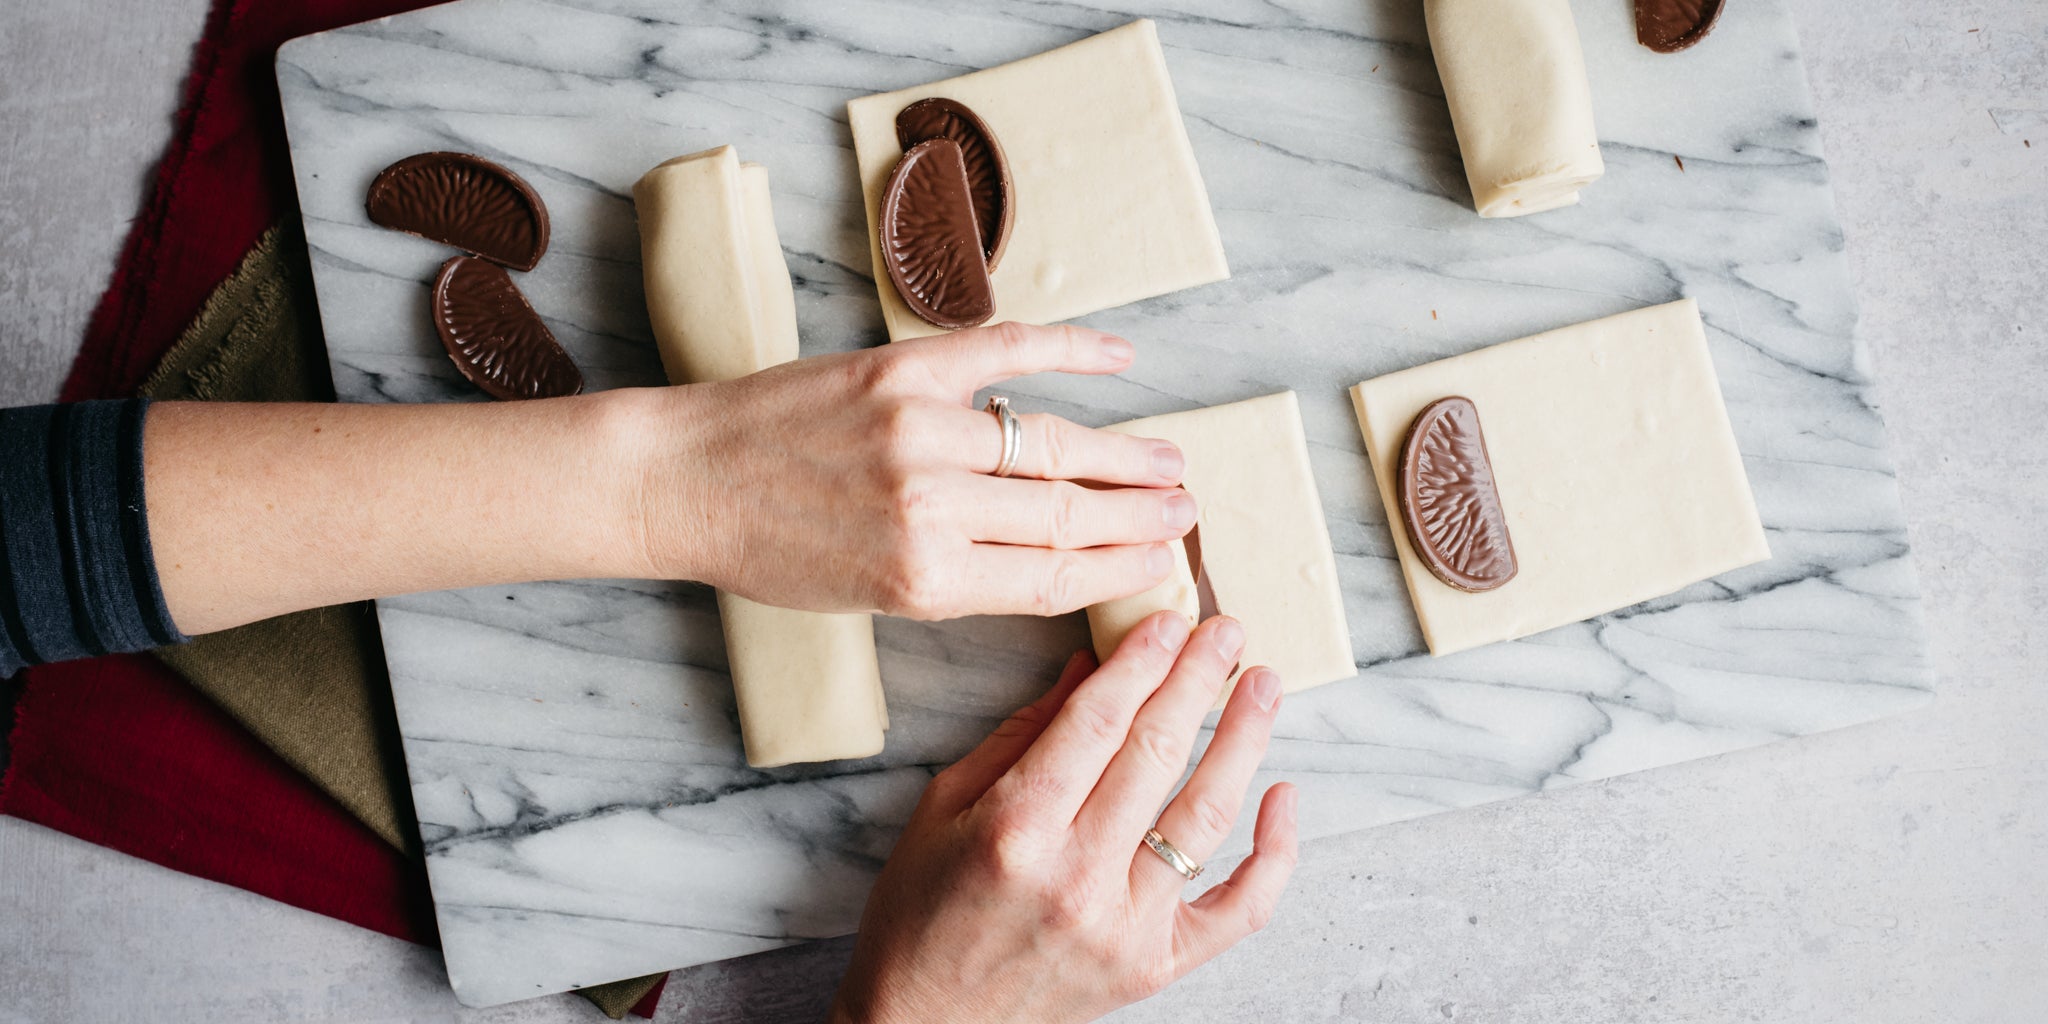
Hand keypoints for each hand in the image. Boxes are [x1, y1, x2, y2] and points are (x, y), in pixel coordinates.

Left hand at [634, 322, 1194, 618]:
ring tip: (1169, 461)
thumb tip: (1052, 557)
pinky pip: (1005, 351)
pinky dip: (1071, 349)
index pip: (1054, 577)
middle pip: (1067, 512)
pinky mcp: (899, 368)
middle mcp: (930, 508)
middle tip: (1187, 512)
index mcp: (924, 580)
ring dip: (1123, 452)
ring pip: (1052, 443)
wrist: (684, 481)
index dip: (1121, 569)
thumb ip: (960, 578)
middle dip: (1139, 516)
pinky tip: (1119, 355)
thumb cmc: (769, 549)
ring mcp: (918, 431)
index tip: (1166, 562)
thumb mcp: (869, 597)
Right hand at [830, 613, 1299, 1023]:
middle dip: (1196, 679)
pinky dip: (1275, 853)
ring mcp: (1124, 926)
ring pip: (1205, 816)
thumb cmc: (922, 913)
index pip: (1096, 724)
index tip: (1169, 618)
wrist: (925, 1023)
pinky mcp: (1157, 965)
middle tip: (1226, 629)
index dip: (1139, 662)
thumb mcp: (945, 808)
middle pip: (1155, 755)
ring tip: (1263, 684)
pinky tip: (1284, 793)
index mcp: (1015, 831)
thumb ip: (1019, 735)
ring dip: (1243, 739)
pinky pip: (1239, 909)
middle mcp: (1076, 878)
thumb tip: (1087, 666)